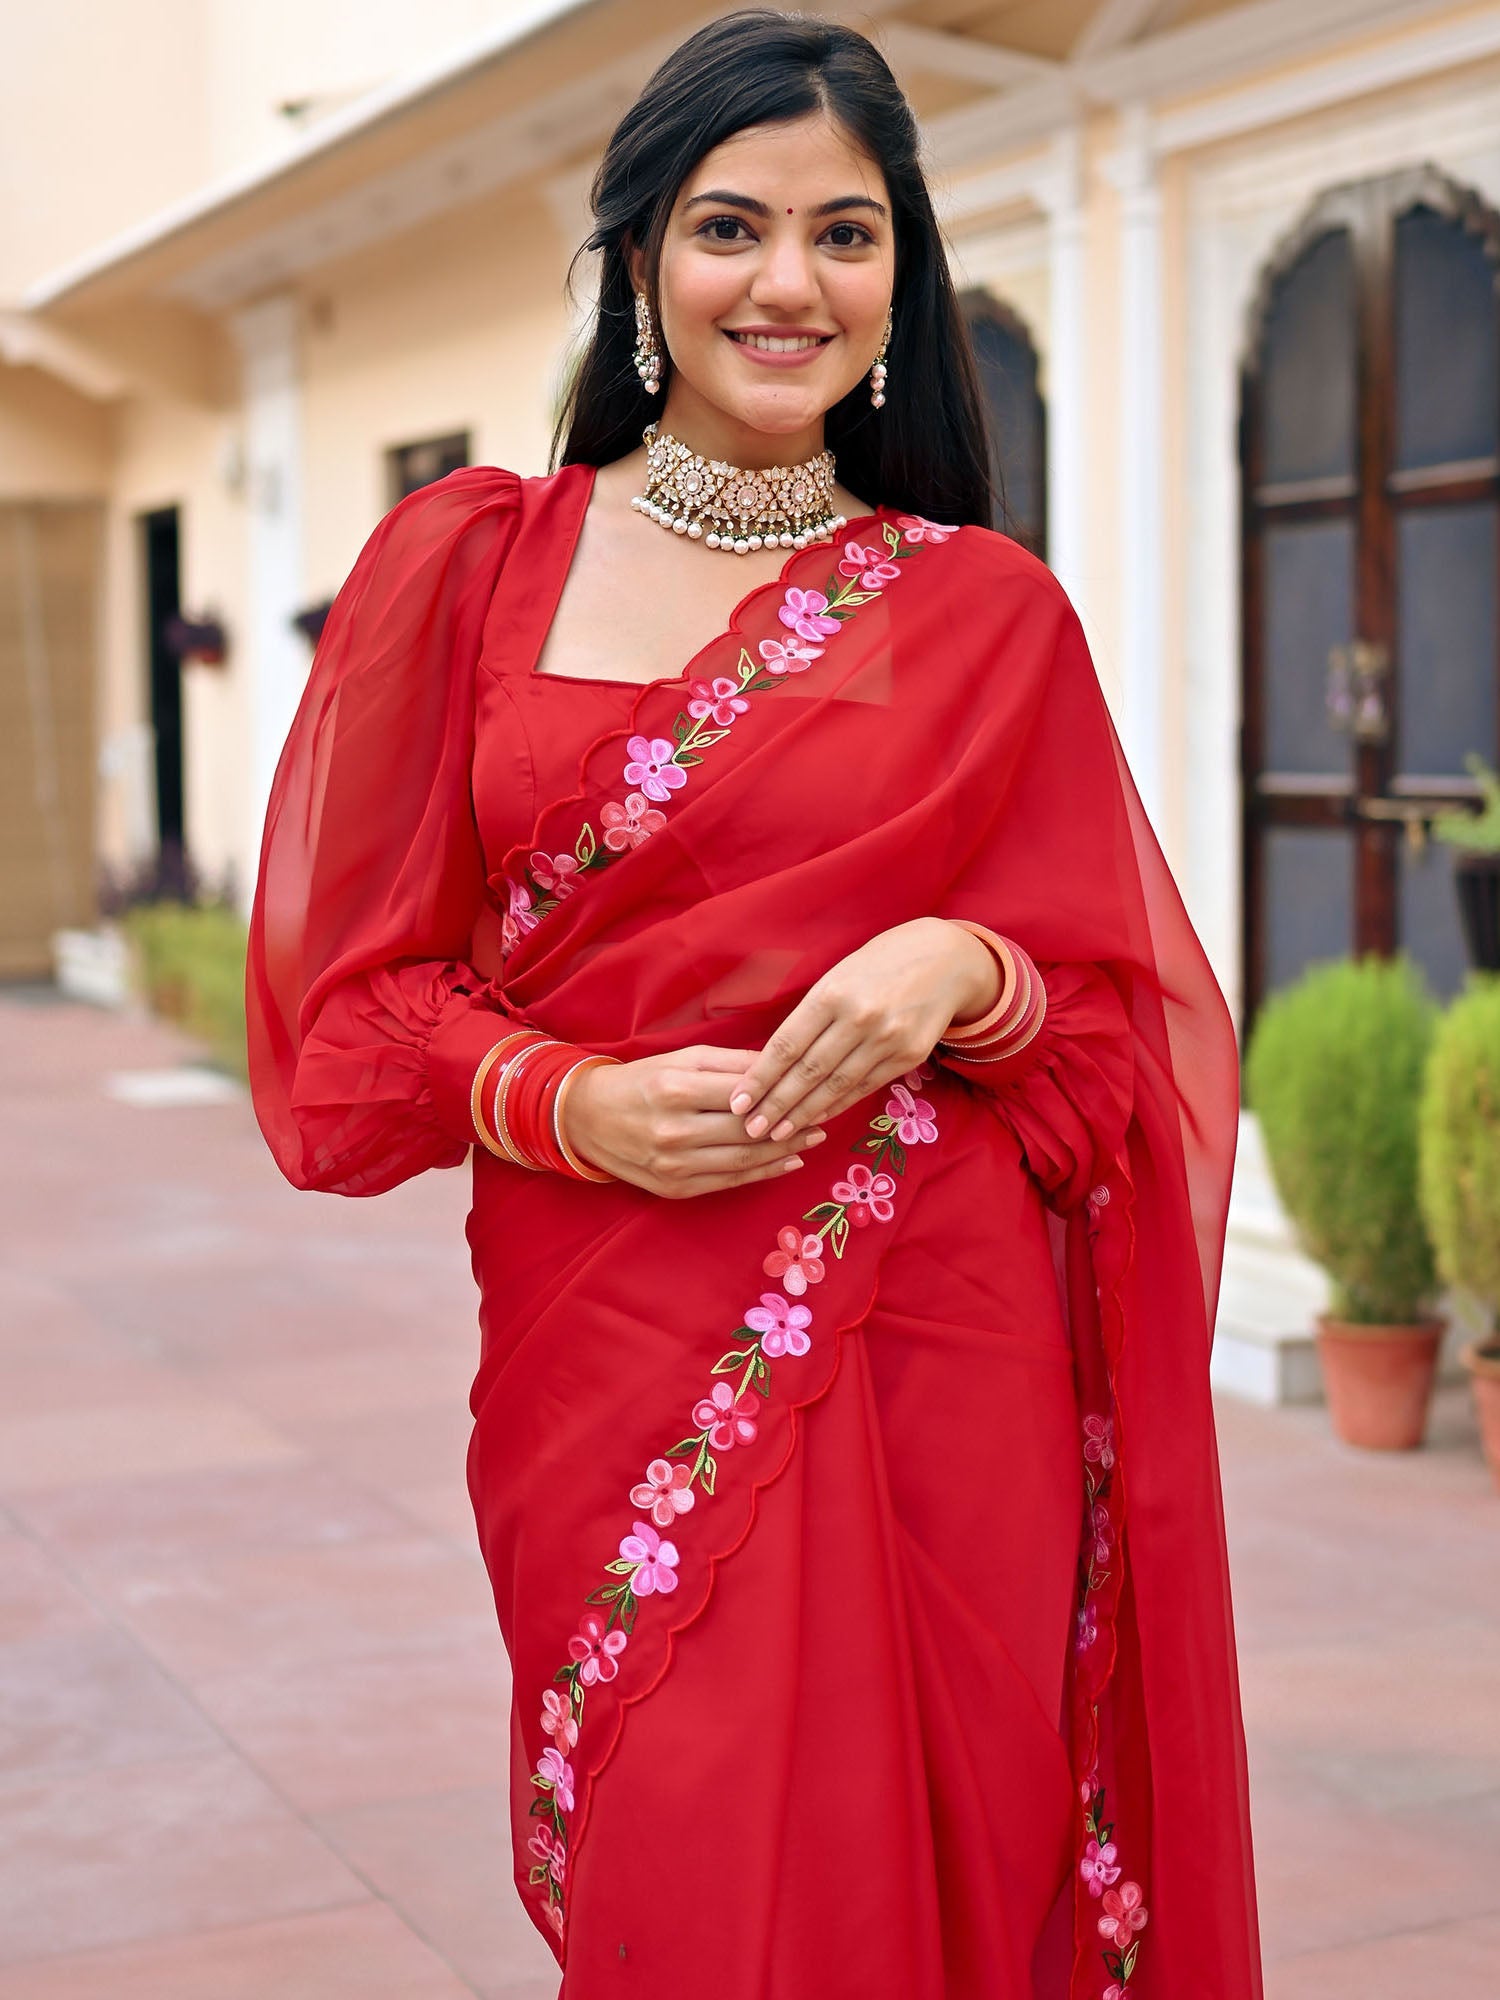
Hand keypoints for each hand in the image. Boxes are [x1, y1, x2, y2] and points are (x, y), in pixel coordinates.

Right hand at [562, 1045, 827, 1199]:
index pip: (743, 1094)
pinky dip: (762, 1173)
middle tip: (823, 1117)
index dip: (782, 1093)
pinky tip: (786, 1162)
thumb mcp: (682, 1059)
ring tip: (812, 1139)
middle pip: (748, 1131)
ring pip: (742, 1160)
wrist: (589, 1119)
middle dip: (791, 1125)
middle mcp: (673, 1130)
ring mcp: (673, 1164)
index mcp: (675, 1090)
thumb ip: (731, 1064)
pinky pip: (728, 1181)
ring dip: (784, 1152)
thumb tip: (780, 1067)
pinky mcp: (673, 1188)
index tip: (813, 1089)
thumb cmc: (642, 1081)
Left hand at [728, 918, 997, 1141]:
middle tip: (750, 1128)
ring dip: (804, 1113)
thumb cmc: (881, 963)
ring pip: (836, 1086)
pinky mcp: (909, 1056)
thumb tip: (774, 1057)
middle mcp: (859, 1018)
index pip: (787, 1045)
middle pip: (808, 1071)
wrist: (948, 959)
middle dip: (776, 1104)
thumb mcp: (839, 974)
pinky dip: (837, 1105)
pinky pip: (865, 1087)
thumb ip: (811, 1012)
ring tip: (778, 1132)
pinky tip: (816, 1118)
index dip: (760, 1078)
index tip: (739, 1101)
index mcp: (832, 993)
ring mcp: (887, 1039)